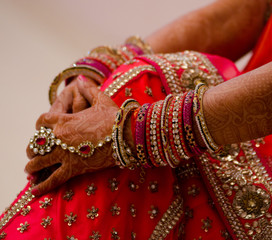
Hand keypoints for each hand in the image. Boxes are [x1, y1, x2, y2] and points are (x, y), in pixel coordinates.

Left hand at [25, 77, 118, 194]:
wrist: (126, 135)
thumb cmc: (115, 118)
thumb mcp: (101, 100)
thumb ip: (88, 89)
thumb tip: (80, 78)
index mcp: (65, 120)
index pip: (42, 121)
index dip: (39, 126)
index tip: (41, 130)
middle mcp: (60, 137)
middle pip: (37, 143)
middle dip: (33, 148)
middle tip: (34, 153)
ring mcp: (65, 153)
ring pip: (40, 161)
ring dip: (33, 166)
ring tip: (30, 170)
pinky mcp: (74, 167)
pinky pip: (54, 178)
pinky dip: (43, 185)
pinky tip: (35, 190)